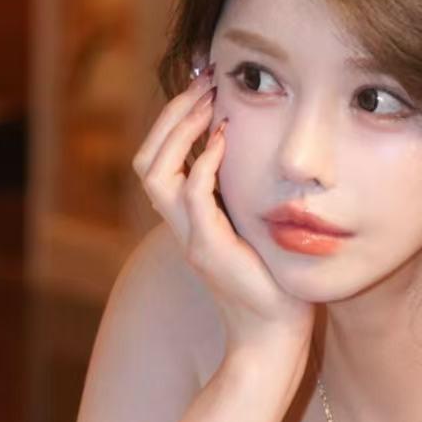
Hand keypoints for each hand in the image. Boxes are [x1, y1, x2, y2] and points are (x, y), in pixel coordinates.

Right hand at [132, 72, 315, 358]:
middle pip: (146, 161)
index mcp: (187, 220)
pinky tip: (226, 139)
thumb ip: (246, 198)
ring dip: (180, 131)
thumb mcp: (256, 230)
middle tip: (203, 82)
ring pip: (156, 174)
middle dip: (171, 116)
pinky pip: (192, 197)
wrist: (273, 338)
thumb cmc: (274, 285)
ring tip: (209, 102)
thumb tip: (262, 157)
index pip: (159, 161)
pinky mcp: (210, 250)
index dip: (172, 122)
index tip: (203, 86)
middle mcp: (181, 227)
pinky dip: (205, 163)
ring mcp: (191, 238)